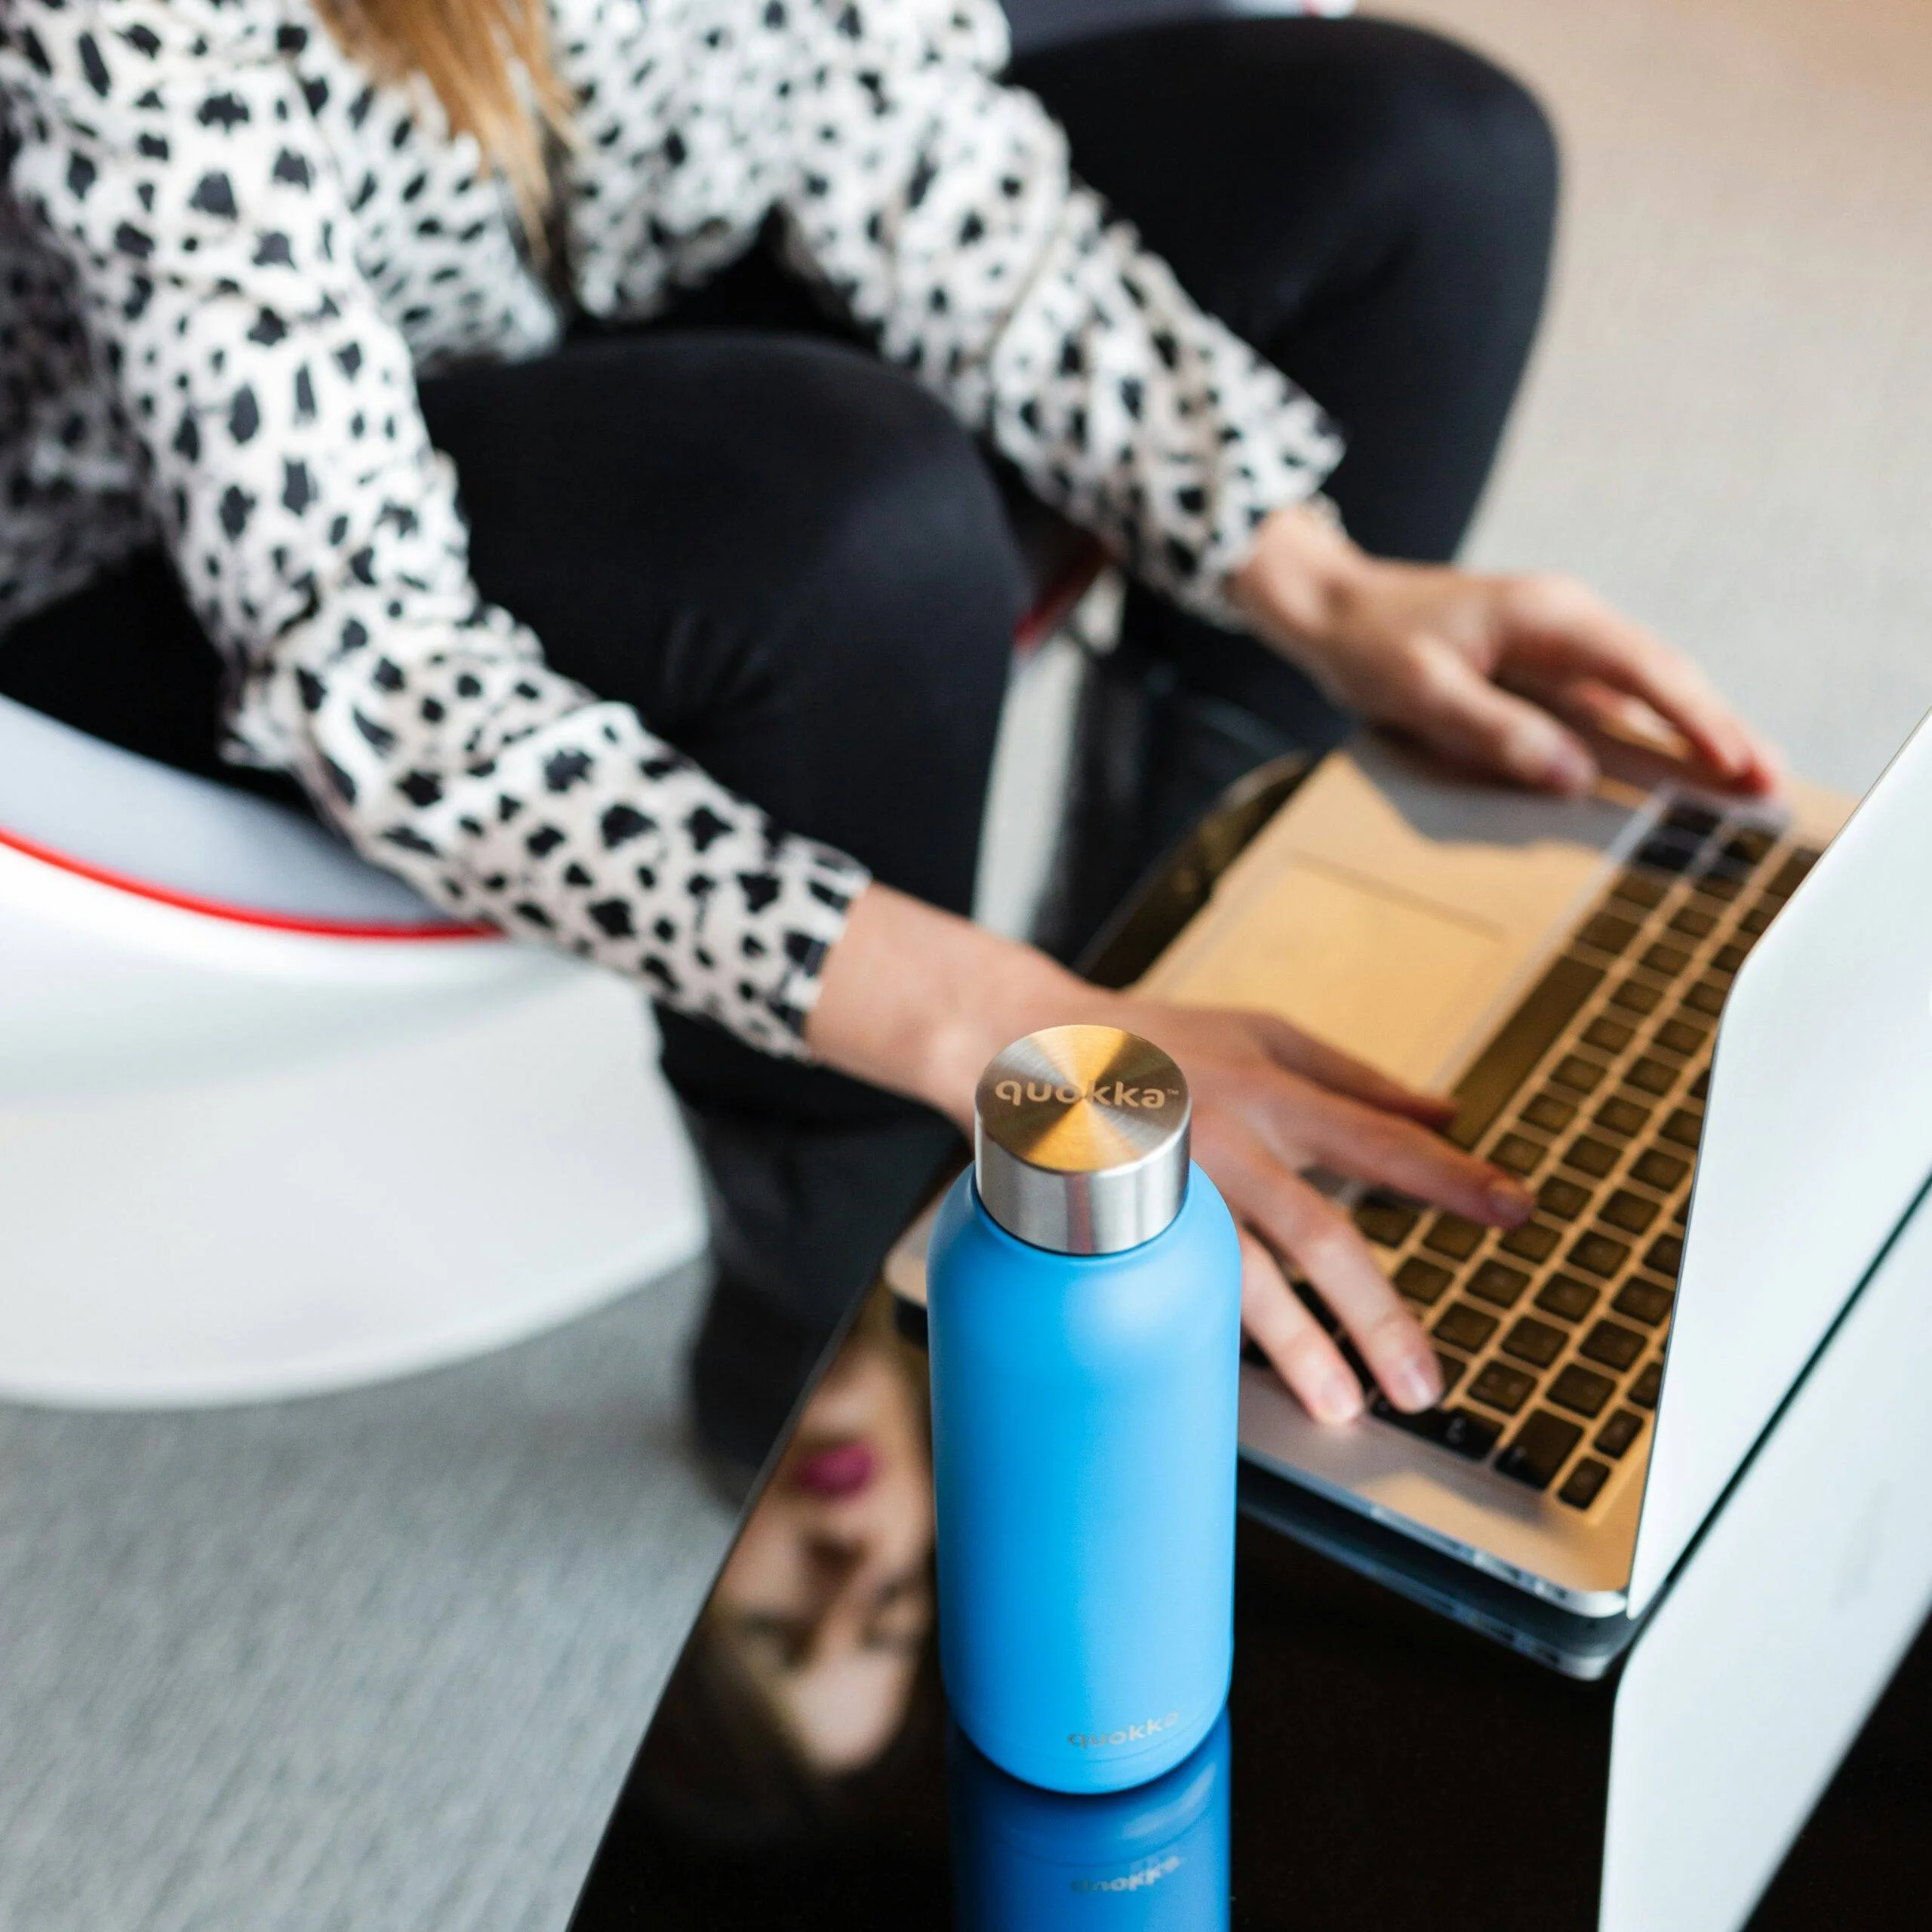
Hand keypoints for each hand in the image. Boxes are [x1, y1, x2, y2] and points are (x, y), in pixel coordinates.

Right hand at [1077, 993, 1529, 1421]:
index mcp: (1270, 1087)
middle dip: (1377, 1309)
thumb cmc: (1158, 1040)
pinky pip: (1178, 1288)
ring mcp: (1168, 1184)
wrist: (1023, 1041)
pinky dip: (1217, 1336)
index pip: (1377, 1137)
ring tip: (1342, 1405)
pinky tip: (1243, 1383)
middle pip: (1314, 1229)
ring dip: (1296, 1344)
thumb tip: (1449, 1113)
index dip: (1450, 1176)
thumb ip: (1357, 1079)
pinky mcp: (1118, 1220)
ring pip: (1238, 1273)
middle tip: (1425, 1380)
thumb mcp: (1263, 1034)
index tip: (1518, 1210)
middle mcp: (1225, 1136)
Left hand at [1232, 504, 1783, 796]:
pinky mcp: (1542, 668)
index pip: (1644, 670)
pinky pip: (1608, 703)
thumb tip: (1571, 774)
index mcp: (1550, 617)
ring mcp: (1559, 645)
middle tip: (1769, 784)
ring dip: (1693, 734)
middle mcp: (1568, 623)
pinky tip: (1676, 766)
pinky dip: (1648, 734)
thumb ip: (1496, 732)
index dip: (1697, 720)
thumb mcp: (1423, 693)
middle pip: (1662, 679)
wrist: (1332, 608)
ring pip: (1643, 692)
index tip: (1736, 761)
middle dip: (1718, 731)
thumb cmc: (1372, 644)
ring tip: (1745, 781)